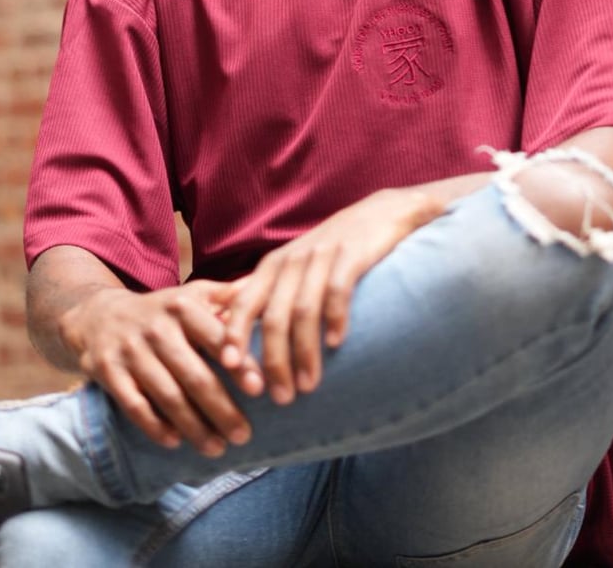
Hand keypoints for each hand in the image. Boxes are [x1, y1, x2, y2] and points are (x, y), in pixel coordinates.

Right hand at [58, 280, 263, 454]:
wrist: (99, 315)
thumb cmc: (162, 311)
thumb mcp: (194, 294)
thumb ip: (230, 297)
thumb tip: (269, 294)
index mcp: (183, 306)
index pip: (217, 338)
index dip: (238, 364)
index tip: (260, 389)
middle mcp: (157, 327)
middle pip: (194, 374)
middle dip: (221, 409)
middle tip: (244, 436)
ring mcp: (131, 350)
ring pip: (166, 395)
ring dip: (193, 426)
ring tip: (217, 448)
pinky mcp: (108, 371)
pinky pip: (134, 404)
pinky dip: (154, 426)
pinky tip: (175, 442)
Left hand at [218, 187, 442, 405]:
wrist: (382, 213)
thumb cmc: (332, 248)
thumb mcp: (293, 266)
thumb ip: (267, 293)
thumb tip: (232, 330)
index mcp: (272, 266)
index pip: (243, 304)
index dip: (235, 337)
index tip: (230, 373)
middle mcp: (291, 261)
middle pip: (273, 317)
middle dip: (273, 361)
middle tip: (279, 398)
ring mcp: (321, 256)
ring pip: (303, 311)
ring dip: (304, 352)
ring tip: (307, 386)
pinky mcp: (351, 254)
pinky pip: (338, 290)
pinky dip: (335, 318)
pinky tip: (337, 344)